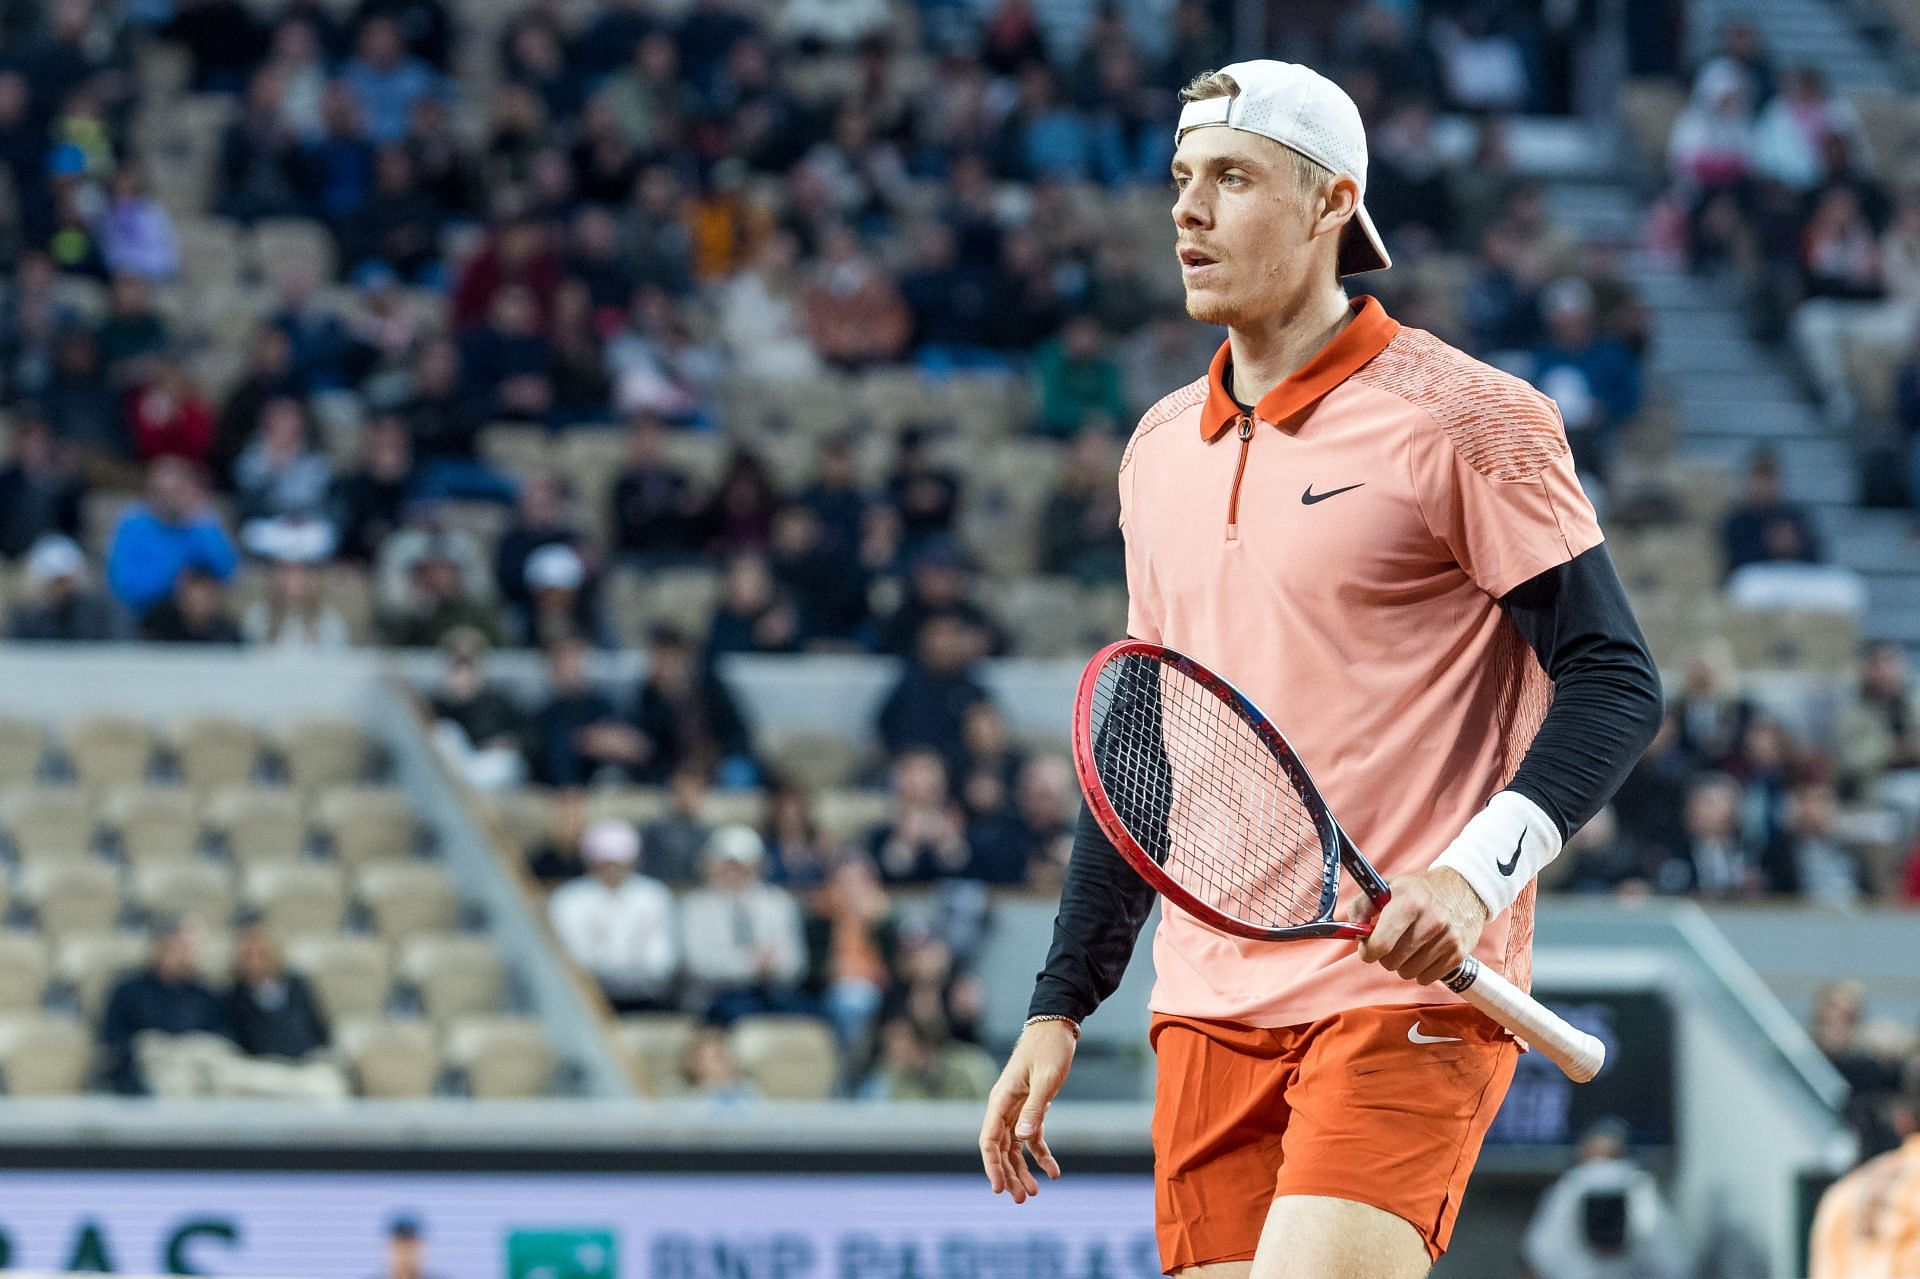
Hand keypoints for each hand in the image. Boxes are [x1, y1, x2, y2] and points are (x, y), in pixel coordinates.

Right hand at [979, 1020, 1075, 1202]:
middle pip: (1000, 1149)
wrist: (1056, 1027)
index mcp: (1000, 1099)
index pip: (989, 1140)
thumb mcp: (1046, 1079)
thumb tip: (1021, 1140)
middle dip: (1009, 1175)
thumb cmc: (1049, 1049)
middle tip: (1022, 1199)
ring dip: (1022, 1169)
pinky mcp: (1031, 1107)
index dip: (991, 1166)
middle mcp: (1004, 1107)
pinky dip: (1041, 1154)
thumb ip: (1034, 1109)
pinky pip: (1031, 1137)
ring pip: (1014, 1147)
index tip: (998, 1189)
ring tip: (1035, 1192)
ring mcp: (1016, 1108)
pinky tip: (1054, 1172)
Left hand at [1347, 867, 1488, 984]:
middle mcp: (1431, 921)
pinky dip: (1420, 971)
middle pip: (1392, 962)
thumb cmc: (1420, 889)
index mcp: (1410, 903)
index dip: (1368, 951)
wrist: (1466, 888)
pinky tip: (1424, 953)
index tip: (1368, 948)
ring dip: (1403, 964)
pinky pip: (1426, 978)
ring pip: (1408, 973)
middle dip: (1385, 956)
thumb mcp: (1390, 886)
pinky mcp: (1459, 953)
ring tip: (1409, 946)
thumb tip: (1352, 930)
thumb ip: (1363, 905)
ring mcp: (1448, 939)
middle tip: (1391, 943)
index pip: (1381, 944)